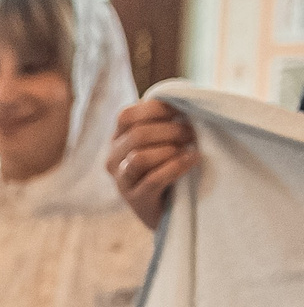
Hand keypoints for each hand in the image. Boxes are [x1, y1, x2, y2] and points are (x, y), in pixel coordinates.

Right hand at [107, 99, 197, 229]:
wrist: (171, 209)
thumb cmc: (171, 166)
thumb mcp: (162, 140)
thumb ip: (165, 120)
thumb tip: (184, 97)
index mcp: (118, 140)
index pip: (126, 116)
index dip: (155, 109)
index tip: (181, 111)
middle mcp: (113, 160)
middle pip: (137, 136)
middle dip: (171, 131)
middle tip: (193, 133)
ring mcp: (122, 182)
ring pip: (139, 157)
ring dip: (170, 150)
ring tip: (191, 149)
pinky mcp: (136, 200)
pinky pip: (152, 179)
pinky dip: (176, 167)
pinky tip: (192, 160)